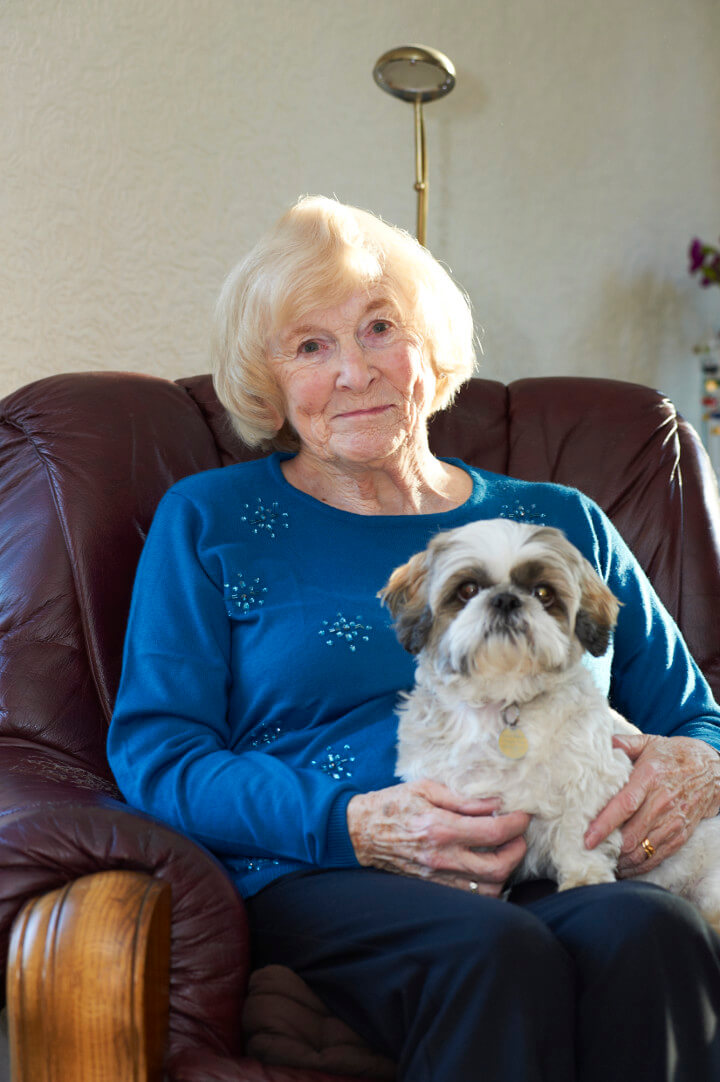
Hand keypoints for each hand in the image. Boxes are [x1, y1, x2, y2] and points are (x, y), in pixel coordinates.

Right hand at [347, 779, 530, 895]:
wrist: (360, 832)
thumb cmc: (393, 804)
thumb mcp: (426, 788)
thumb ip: (463, 798)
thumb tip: (496, 803)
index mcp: (440, 828)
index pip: (493, 833)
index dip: (516, 824)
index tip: (523, 815)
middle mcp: (441, 858)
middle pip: (498, 868)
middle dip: (517, 851)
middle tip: (519, 836)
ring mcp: (437, 877)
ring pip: (488, 890)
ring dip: (505, 872)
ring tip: (504, 852)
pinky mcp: (434, 887)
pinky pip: (471, 896)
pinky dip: (487, 886)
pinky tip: (486, 868)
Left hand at [584, 734, 719, 875]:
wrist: (713, 770)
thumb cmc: (675, 755)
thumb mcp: (649, 742)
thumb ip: (623, 743)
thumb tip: (601, 743)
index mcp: (650, 777)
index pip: (625, 805)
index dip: (605, 824)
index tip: (588, 839)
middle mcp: (662, 802)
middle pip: (632, 835)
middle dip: (608, 849)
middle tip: (588, 854)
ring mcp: (673, 821)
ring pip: (643, 851)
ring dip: (622, 861)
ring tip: (603, 863)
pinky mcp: (681, 834)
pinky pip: (658, 857)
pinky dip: (639, 867)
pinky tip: (625, 867)